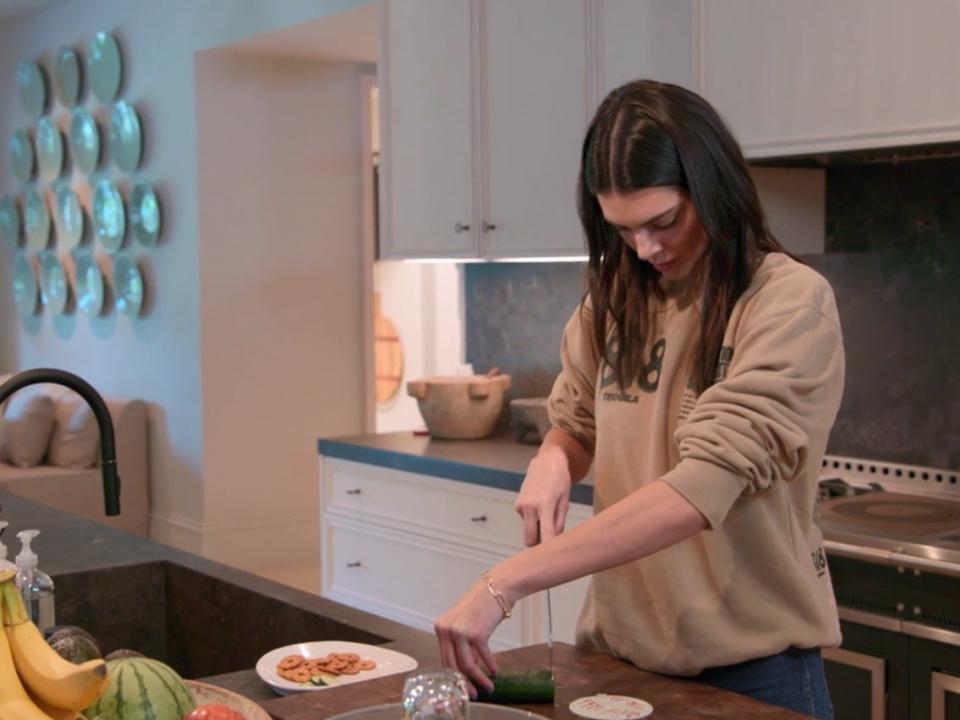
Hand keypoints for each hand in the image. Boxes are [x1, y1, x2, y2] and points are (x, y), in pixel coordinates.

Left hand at [434, 578, 503, 695]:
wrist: (496, 588)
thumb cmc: (482, 604)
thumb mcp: (463, 622)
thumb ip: (460, 643)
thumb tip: (466, 666)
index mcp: (440, 627)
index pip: (444, 658)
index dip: (453, 675)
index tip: (460, 686)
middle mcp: (447, 629)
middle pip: (453, 665)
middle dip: (464, 682)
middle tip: (472, 693)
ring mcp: (460, 631)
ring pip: (467, 665)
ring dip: (478, 679)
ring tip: (487, 686)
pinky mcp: (476, 633)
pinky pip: (482, 656)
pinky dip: (490, 666)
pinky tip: (494, 671)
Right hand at [514, 447, 571, 545]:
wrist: (547, 461)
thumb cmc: (560, 480)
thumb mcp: (565, 501)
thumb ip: (559, 522)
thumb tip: (555, 541)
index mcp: (544, 506)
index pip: (544, 536)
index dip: (547, 550)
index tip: (550, 560)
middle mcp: (528, 507)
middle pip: (529, 540)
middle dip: (538, 544)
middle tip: (551, 543)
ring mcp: (520, 506)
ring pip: (528, 530)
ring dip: (537, 530)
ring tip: (549, 515)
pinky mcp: (517, 506)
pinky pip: (526, 521)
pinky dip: (533, 520)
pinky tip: (541, 507)